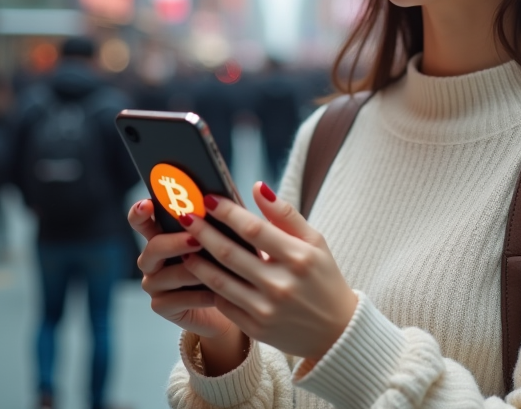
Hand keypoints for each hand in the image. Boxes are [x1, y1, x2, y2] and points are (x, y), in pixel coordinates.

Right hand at [128, 199, 234, 339]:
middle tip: (196, 240)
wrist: (233, 301)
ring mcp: (154, 283)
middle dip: (175, 243)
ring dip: (192, 271)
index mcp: (163, 236)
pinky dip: (198, 296)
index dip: (140, 212)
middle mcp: (153, 259)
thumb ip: (215, 223)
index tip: (148, 205)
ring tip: (216, 269)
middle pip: (153, 247)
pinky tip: (216, 294)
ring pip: (166, 275)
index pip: (143, 220)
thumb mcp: (223, 239)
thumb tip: (220, 203)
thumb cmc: (228, 264)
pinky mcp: (161, 305)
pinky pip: (176, 299)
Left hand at [180, 183, 358, 361]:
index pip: (254, 229)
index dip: (227, 212)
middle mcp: (281, 285)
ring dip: (198, 261)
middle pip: (230, 253)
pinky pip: (224, 303)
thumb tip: (258, 187)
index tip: (208, 199)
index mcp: (299, 258)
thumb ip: (285, 215)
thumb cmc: (324, 278)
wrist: (336, 331)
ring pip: (220, 281)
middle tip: (184, 216)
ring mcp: (266, 310)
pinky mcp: (256, 328)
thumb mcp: (315, 242)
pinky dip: (210, 286)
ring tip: (184, 245)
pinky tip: (200, 272)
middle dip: (202, 232)